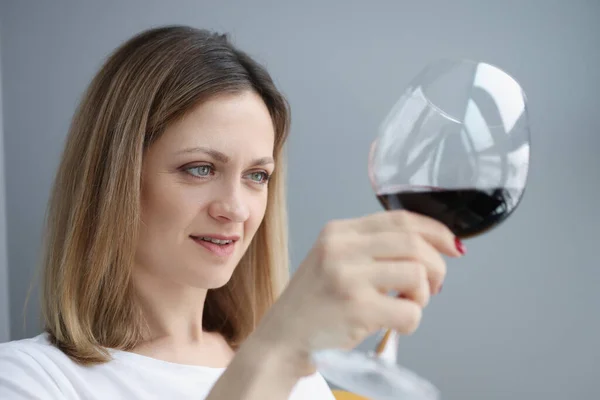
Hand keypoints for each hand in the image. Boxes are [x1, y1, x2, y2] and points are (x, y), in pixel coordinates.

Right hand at [254, 210, 463, 372]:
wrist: (281, 339)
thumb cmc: (313, 305)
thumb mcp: (334, 261)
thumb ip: (371, 249)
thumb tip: (430, 249)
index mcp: (338, 231)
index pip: (399, 218)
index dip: (434, 230)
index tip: (452, 245)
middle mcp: (341, 247)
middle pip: (414, 242)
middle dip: (438, 265)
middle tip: (434, 286)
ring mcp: (348, 276)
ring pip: (417, 273)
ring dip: (423, 294)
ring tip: (407, 304)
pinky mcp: (356, 308)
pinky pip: (410, 310)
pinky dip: (413, 321)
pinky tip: (395, 325)